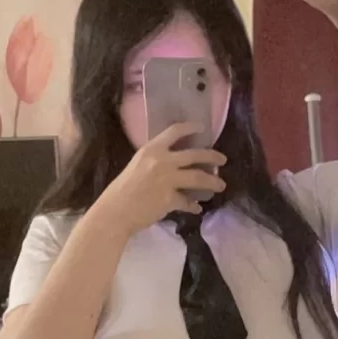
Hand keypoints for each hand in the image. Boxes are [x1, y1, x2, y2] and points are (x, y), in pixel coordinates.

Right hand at [98, 123, 226, 234]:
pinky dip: (193, 206)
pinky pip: (188, 202)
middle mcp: (162, 161)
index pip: (175, 131)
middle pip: (195, 154)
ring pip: (198, 177)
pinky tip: (197, 209)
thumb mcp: (137, 165)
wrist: (115, 211)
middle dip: (212, 156)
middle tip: (222, 160)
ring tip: (221, 185)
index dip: (191, 127)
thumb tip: (174, 165)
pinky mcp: (170, 198)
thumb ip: (155, 162)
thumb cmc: (122, 189)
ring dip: (213, 181)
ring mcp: (167, 179)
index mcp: (151, 150)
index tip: (203, 128)